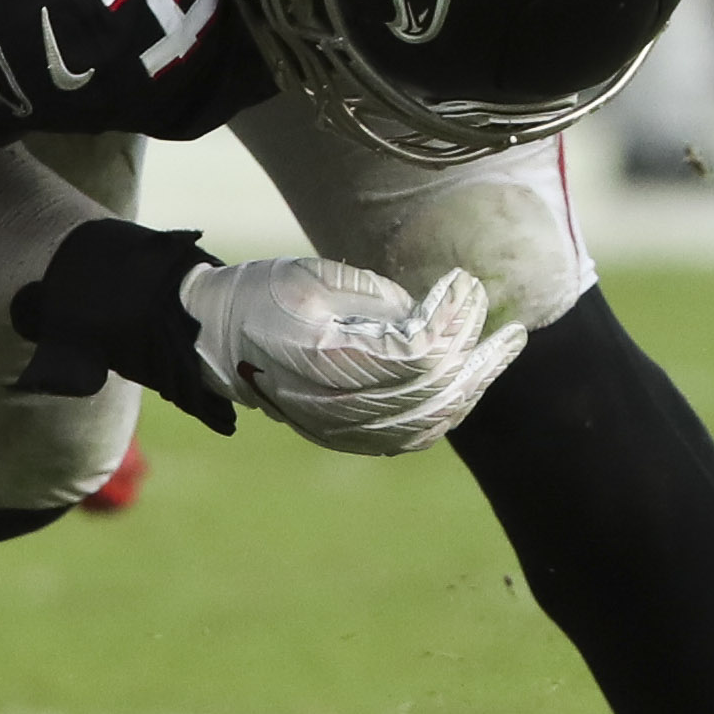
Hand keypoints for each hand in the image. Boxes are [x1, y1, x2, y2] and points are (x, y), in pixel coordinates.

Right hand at [176, 257, 522, 455]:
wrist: (213, 337)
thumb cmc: (261, 294)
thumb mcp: (312, 275)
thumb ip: (376, 298)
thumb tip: (432, 316)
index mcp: (320, 358)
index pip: (413, 352)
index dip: (449, 320)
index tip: (463, 284)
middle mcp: (329, 404)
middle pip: (429, 390)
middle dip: (472, 350)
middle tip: (499, 319)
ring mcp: (335, 428)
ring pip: (427, 420)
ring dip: (471, 385)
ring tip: (500, 351)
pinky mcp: (342, 437)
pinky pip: (410, 437)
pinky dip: (446, 414)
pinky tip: (467, 386)